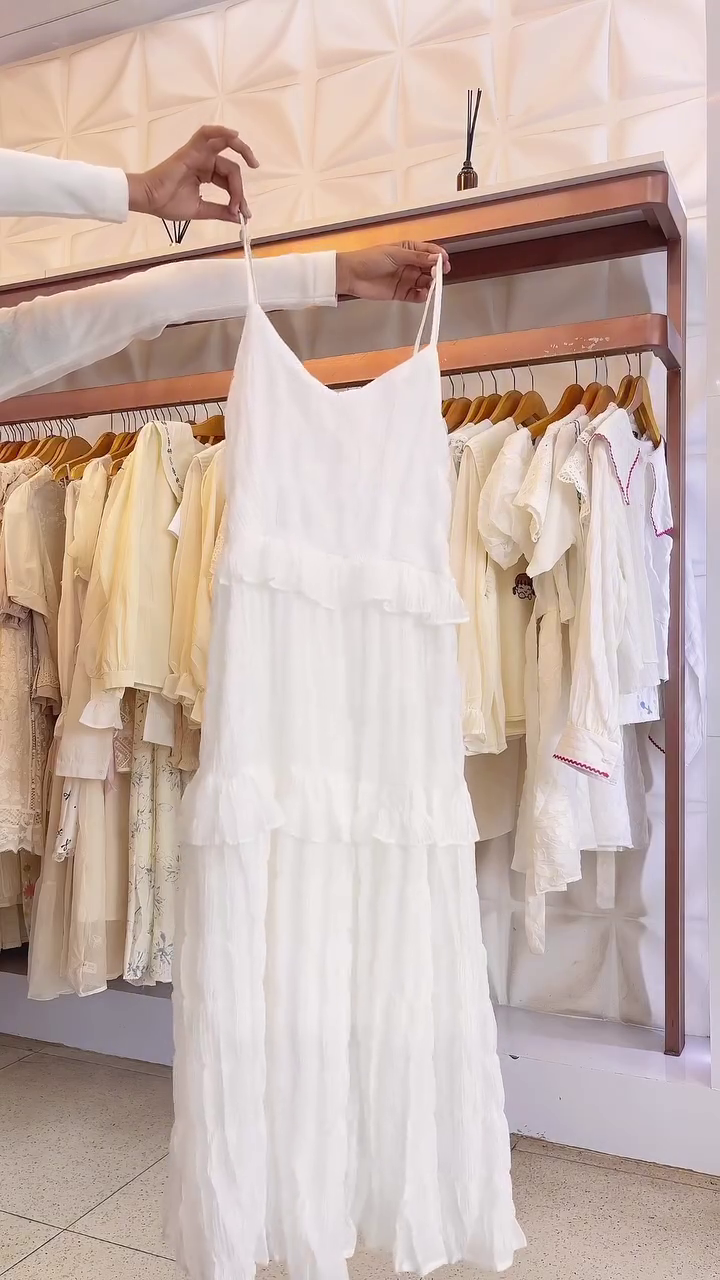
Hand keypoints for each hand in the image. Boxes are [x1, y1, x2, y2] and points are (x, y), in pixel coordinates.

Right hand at [127, 126, 258, 222]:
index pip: (229, 180)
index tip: (243, 215)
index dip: (238, 196)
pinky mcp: (191, 150)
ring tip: (253, 162)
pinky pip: (207, 134)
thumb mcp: (200, 209)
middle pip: (230, 168)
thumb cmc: (168, 203)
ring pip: (225, 147)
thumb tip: (239, 218)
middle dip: (238, 188)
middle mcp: (204, 161)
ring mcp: (198, 153)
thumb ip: (219, 211)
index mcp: (205, 173)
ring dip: (242, 149)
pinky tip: (235, 136)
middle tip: (241, 207)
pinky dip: (221, 132)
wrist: (149, 200)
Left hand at [336, 241, 449, 301]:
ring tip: (431, 285)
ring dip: (431, 284)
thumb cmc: (370, 259)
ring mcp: (406, 279)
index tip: (444, 262)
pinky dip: (422, 296)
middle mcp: (410, 264)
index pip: (429, 252)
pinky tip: (423, 294)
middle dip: (436, 271)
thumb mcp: (395, 254)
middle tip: (439, 275)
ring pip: (425, 282)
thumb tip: (436, 259)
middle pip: (429, 268)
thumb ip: (416, 257)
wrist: (352, 275)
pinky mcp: (401, 293)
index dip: (438, 256)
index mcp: (408, 250)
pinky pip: (416, 295)